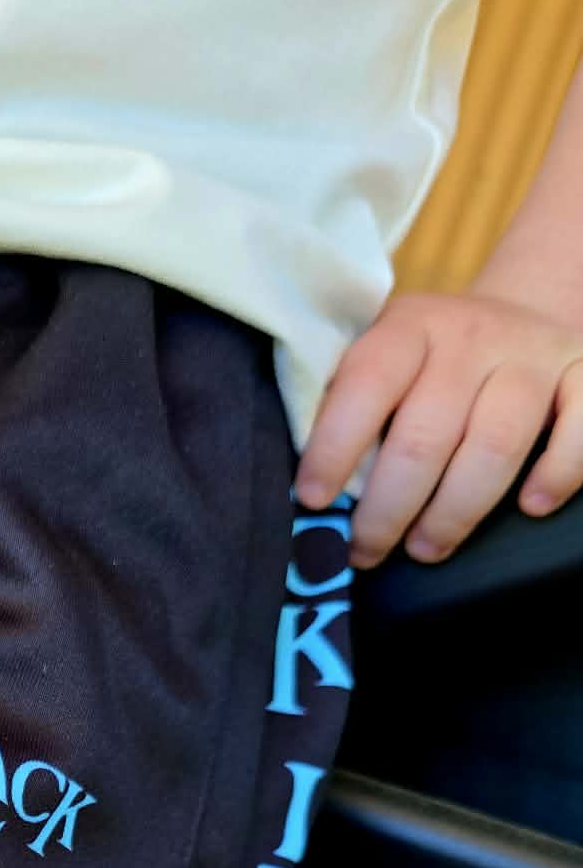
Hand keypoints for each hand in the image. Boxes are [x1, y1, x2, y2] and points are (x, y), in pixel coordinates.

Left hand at [295, 288, 582, 566]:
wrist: (519, 316)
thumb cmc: (431, 365)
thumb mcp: (384, 361)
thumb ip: (347, 407)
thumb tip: (311, 495)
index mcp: (409, 328)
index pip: (365, 385)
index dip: (334, 448)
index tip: (313, 502)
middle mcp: (472, 335)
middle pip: (426, 435)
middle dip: (388, 508)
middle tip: (366, 551)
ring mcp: (532, 354)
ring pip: (494, 445)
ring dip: (454, 512)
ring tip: (424, 548)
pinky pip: (581, 429)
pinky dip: (557, 472)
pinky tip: (531, 507)